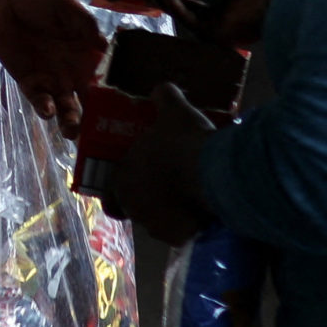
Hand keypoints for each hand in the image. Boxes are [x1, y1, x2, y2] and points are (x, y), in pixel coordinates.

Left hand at [0, 0, 105, 136]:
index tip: (126, 102)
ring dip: (71, 121)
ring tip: (73, 131)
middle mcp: (74, 70)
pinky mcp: (30, 84)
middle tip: (103, 129)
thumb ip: (83, 21)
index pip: (107, 73)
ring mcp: (52, 79)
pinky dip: (45, 108)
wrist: (1, 5)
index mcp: (88, 51)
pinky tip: (48, 110)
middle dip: (97, 116)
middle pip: (91, 98)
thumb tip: (102, 43)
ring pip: (67, 107)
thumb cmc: (37, 0)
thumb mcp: (64, 4)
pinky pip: (40, 100)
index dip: (116, 88)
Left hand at [103, 82, 214, 245]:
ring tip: (188, 195)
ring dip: (167, 211)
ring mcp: (156, 226)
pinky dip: (187, 224)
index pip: (111, 191)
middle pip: (135, 206)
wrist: (214, 175)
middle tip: (167, 183)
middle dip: (148, 197)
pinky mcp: (179, 238)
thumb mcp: (175, 110)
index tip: (141, 176)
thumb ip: (164, 97)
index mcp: (122, 179)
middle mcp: (133, 207)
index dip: (124, 184)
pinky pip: (179, 232)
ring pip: (157, 221)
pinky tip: (201, 209)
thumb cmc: (183, 142)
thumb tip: (161, 88)